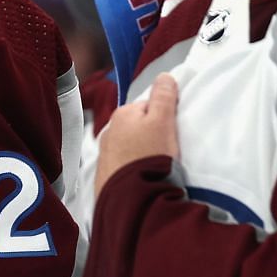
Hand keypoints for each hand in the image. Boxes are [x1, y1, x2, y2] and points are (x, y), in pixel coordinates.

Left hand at [95, 73, 179, 194]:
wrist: (133, 199)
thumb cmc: (150, 158)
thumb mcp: (163, 121)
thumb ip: (164, 97)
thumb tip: (164, 77)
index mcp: (122, 115)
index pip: (149, 107)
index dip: (165, 118)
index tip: (172, 132)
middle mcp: (108, 132)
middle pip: (139, 127)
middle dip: (151, 136)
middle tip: (166, 151)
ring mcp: (105, 156)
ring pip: (131, 147)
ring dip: (142, 153)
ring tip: (155, 167)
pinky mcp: (105, 177)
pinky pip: (125, 167)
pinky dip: (134, 169)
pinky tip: (143, 178)